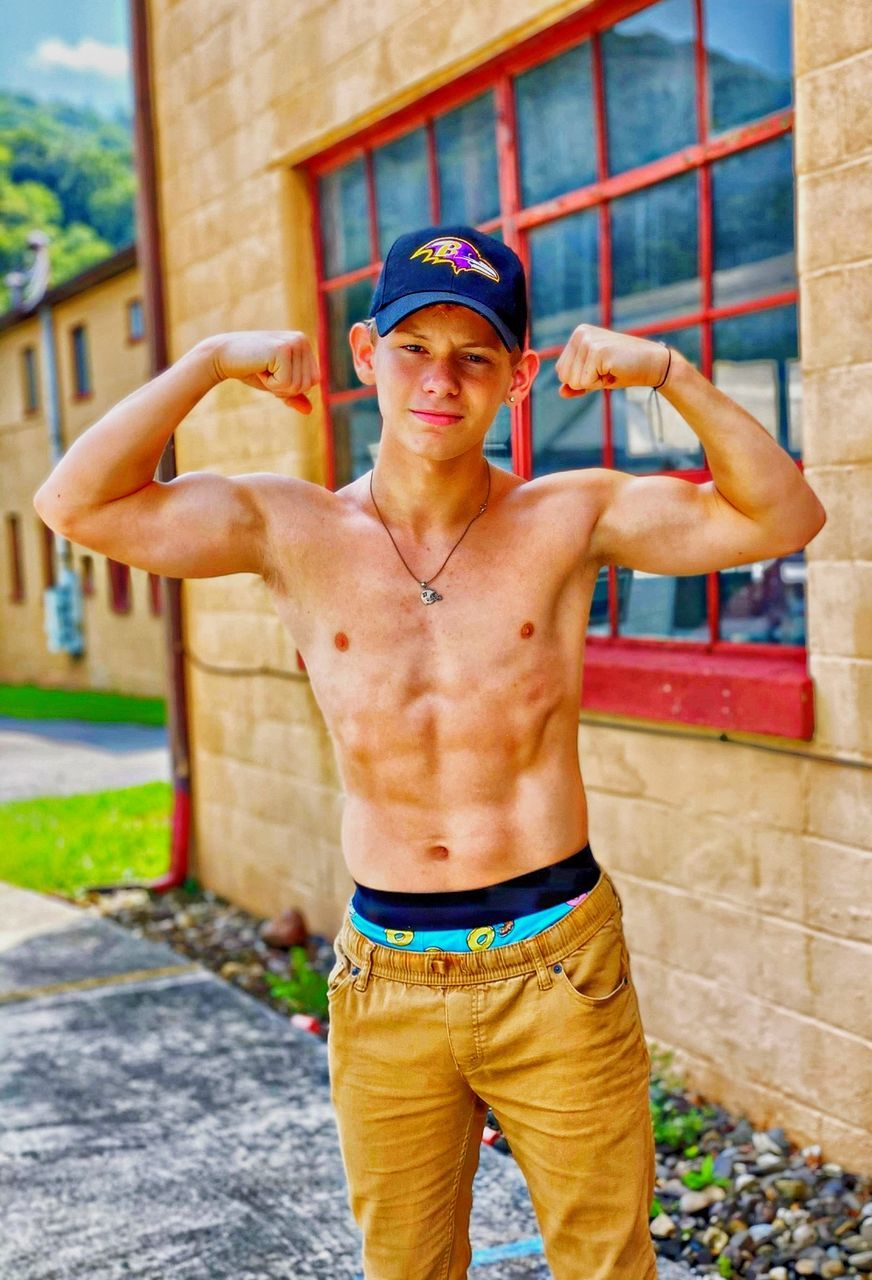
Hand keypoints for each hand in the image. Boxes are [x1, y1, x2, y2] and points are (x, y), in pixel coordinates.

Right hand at [207, 331, 319, 413]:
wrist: (223, 356)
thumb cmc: (251, 369)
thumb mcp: (276, 384)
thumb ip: (293, 395)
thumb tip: (309, 411)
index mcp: (304, 344)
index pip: (314, 381)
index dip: (292, 386)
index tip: (274, 373)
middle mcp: (302, 340)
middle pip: (308, 384)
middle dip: (285, 387)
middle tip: (267, 372)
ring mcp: (293, 343)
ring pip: (298, 386)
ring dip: (277, 386)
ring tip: (263, 369)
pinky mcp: (282, 350)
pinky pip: (286, 384)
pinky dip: (271, 384)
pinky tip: (260, 368)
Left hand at [555, 324, 670, 397]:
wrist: (652, 364)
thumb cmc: (624, 370)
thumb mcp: (595, 377)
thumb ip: (576, 384)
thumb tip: (561, 392)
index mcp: (578, 334)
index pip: (561, 370)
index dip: (581, 379)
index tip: (600, 369)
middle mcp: (580, 334)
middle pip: (564, 375)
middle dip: (585, 382)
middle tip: (606, 370)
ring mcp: (588, 340)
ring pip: (573, 381)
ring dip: (593, 382)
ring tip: (610, 370)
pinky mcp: (597, 351)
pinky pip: (585, 382)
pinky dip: (600, 383)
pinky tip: (614, 370)